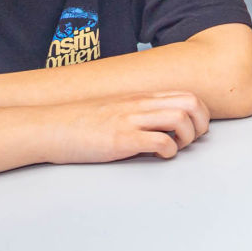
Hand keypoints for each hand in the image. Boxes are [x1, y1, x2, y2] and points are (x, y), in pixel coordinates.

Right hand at [42, 91, 210, 163]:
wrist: (50, 127)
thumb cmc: (81, 122)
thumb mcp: (116, 109)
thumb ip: (139, 112)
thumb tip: (162, 125)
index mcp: (140, 97)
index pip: (187, 95)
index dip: (200, 113)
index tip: (194, 129)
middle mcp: (139, 104)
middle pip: (191, 104)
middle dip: (201, 125)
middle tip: (191, 140)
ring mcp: (131, 120)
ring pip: (180, 119)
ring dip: (187, 138)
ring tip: (176, 148)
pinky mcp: (121, 139)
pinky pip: (160, 142)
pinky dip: (169, 151)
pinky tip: (160, 156)